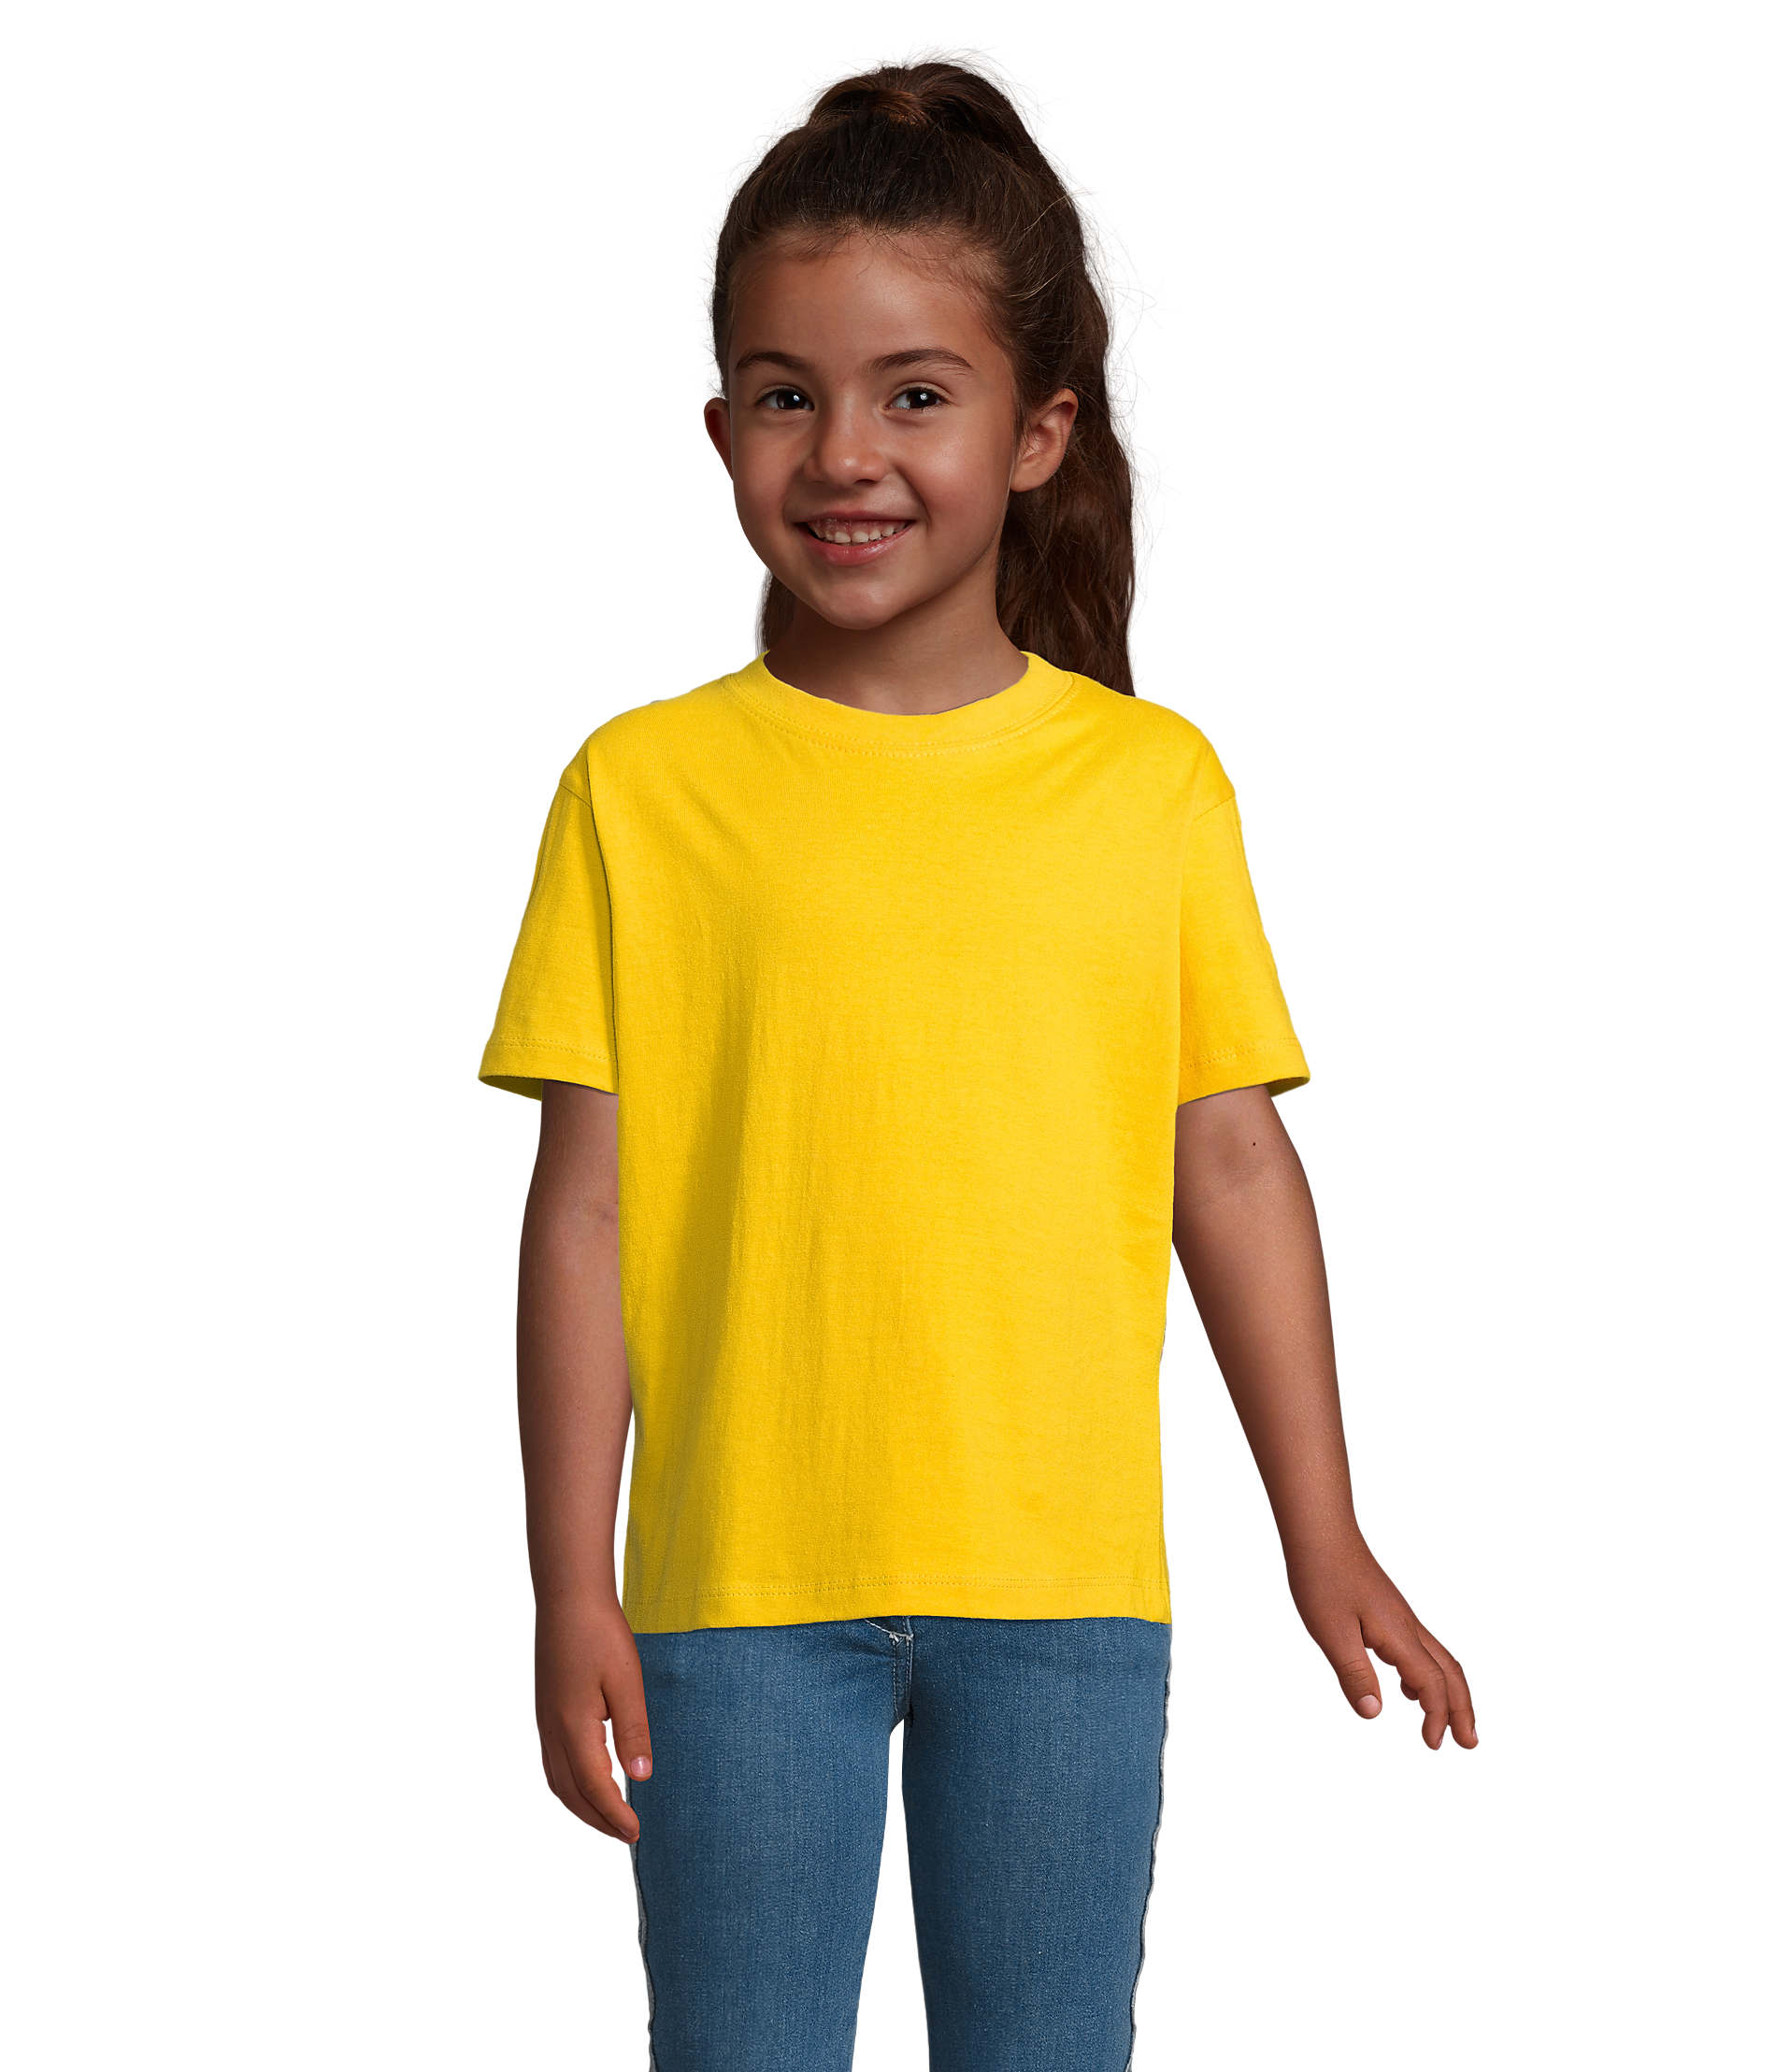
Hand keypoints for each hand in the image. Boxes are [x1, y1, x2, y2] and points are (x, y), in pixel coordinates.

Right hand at [534, 1595, 654, 1839]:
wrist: (568, 1597)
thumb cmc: (599, 1633)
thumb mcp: (626, 1681)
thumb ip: (633, 1731)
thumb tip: (641, 1779)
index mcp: (573, 1726)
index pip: (594, 1787)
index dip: (615, 1815)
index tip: (636, 1833)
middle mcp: (553, 1730)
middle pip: (570, 1793)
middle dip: (597, 1820)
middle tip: (626, 1835)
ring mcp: (545, 1721)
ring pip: (558, 1781)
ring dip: (582, 1806)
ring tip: (609, 1817)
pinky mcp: (546, 1711)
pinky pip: (554, 1763)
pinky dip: (571, 1785)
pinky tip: (590, 1781)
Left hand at [1287, 1532, 1477, 1748]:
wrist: (1321, 1531)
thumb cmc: (1322, 1577)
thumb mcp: (1331, 1632)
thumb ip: (1353, 1673)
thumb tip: (1374, 1713)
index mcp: (1398, 1634)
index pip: (1431, 1683)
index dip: (1437, 1717)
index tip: (1433, 1745)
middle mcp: (1408, 1626)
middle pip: (1451, 1672)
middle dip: (1463, 1710)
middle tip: (1469, 1744)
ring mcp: (1401, 1617)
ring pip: (1439, 1660)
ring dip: (1449, 1693)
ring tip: (1447, 1724)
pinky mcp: (1390, 1612)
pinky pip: (1420, 1649)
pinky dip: (1426, 1675)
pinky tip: (1408, 1688)